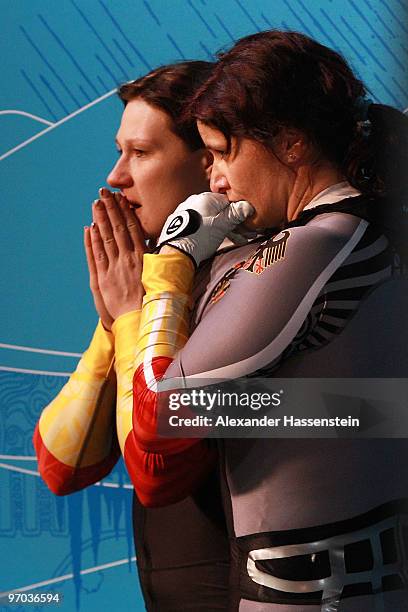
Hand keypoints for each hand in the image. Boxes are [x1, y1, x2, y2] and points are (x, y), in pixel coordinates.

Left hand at [84, 189, 146, 322]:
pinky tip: (90, 227)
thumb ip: (154, 257)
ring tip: (96, 203)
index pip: (133, 228)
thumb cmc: (152, 299)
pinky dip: (92, 240)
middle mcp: (129, 259)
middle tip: (103, 192)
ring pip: (106, 238)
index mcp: (142, 257)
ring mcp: (115, 268)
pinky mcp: (104, 278)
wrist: (140, 319)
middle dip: (110, 209)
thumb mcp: (157, 274)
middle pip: (118, 228)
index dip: (125, 212)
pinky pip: (97, 255)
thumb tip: (156, 241)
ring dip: (100, 219)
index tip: (120, 198)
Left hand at [157, 192, 254, 265]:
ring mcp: (186, 211)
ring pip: (211, 218)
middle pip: (220, 211)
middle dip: (234, 224)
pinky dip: (211, 231)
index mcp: (206, 197)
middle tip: (244, 236)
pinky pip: (201, 224)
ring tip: (235, 240)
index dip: (240, 214)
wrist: (176, 253)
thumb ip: (236, 214)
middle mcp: (195, 200)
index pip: (229, 201)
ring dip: (224, 229)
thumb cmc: (200, 238)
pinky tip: (216, 240)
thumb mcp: (222, 226)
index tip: (247, 225)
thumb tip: (248, 205)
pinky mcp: (180, 223)